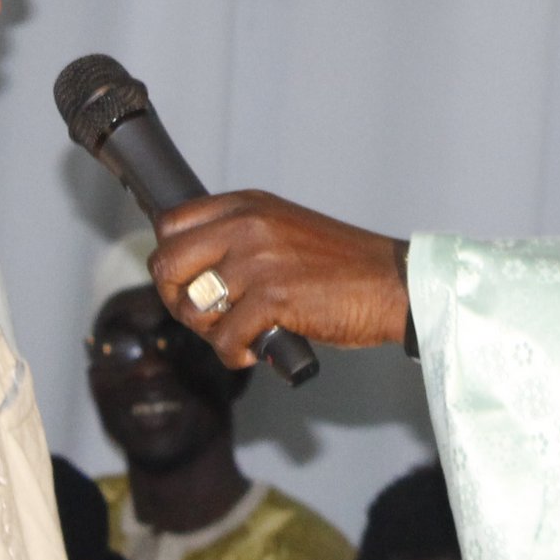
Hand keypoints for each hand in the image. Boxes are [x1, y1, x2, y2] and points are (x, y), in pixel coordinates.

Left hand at [149, 193, 409, 368]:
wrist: (392, 283)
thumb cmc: (342, 266)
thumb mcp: (283, 229)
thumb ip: (239, 238)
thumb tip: (192, 272)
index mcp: (247, 205)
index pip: (171, 223)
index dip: (172, 263)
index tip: (190, 284)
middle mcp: (247, 225)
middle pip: (166, 264)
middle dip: (178, 300)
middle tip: (209, 318)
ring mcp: (258, 260)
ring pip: (192, 306)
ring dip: (210, 332)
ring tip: (240, 335)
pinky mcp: (273, 297)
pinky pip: (224, 339)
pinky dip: (235, 354)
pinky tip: (258, 349)